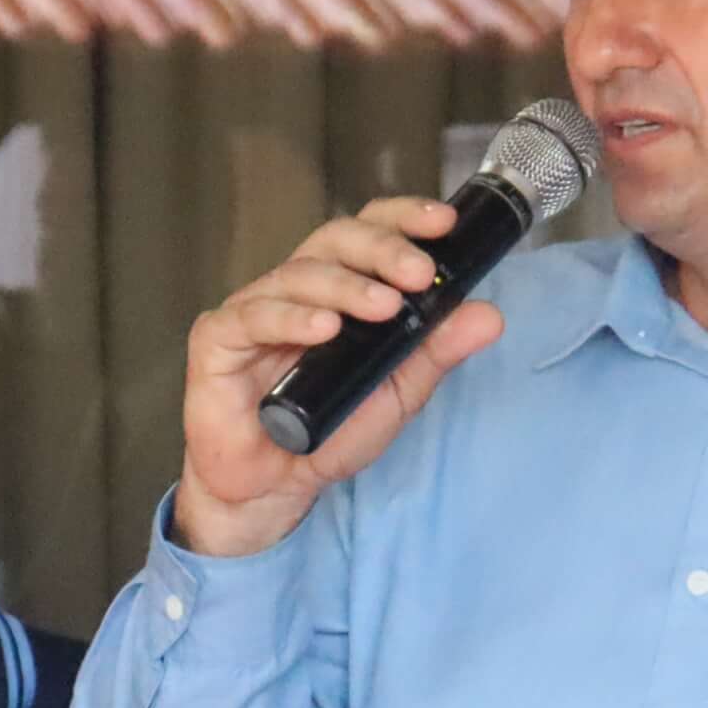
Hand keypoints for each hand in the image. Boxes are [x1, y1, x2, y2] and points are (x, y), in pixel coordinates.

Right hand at [175, 199, 503, 558]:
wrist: (275, 488)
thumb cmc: (330, 431)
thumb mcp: (398, 391)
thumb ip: (437, 351)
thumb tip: (490, 315)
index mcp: (338, 287)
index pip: (369, 231)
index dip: (403, 219)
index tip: (445, 224)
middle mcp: (296, 288)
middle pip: (335, 239)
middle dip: (381, 249)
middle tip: (417, 273)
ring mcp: (255, 309)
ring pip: (299, 274)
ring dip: (345, 286)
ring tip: (383, 308)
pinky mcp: (218, 339)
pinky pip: (253, 317)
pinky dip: (291, 318)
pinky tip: (322, 329)